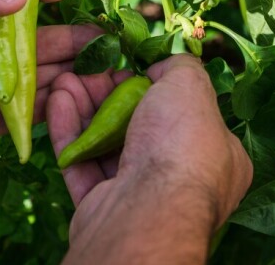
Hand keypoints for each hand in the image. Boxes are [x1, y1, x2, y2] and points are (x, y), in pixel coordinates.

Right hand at [47, 54, 252, 263]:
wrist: (147, 209)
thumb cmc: (180, 145)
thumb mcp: (191, 86)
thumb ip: (180, 67)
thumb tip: (162, 64)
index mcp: (217, 156)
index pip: (188, 114)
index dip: (157, 86)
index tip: (130, 66)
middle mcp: (182, 178)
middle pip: (141, 126)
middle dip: (110, 95)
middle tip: (89, 70)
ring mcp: (142, 196)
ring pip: (108, 145)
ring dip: (84, 108)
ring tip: (65, 80)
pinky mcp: (104, 208)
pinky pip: (83, 166)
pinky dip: (69, 134)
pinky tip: (57, 103)